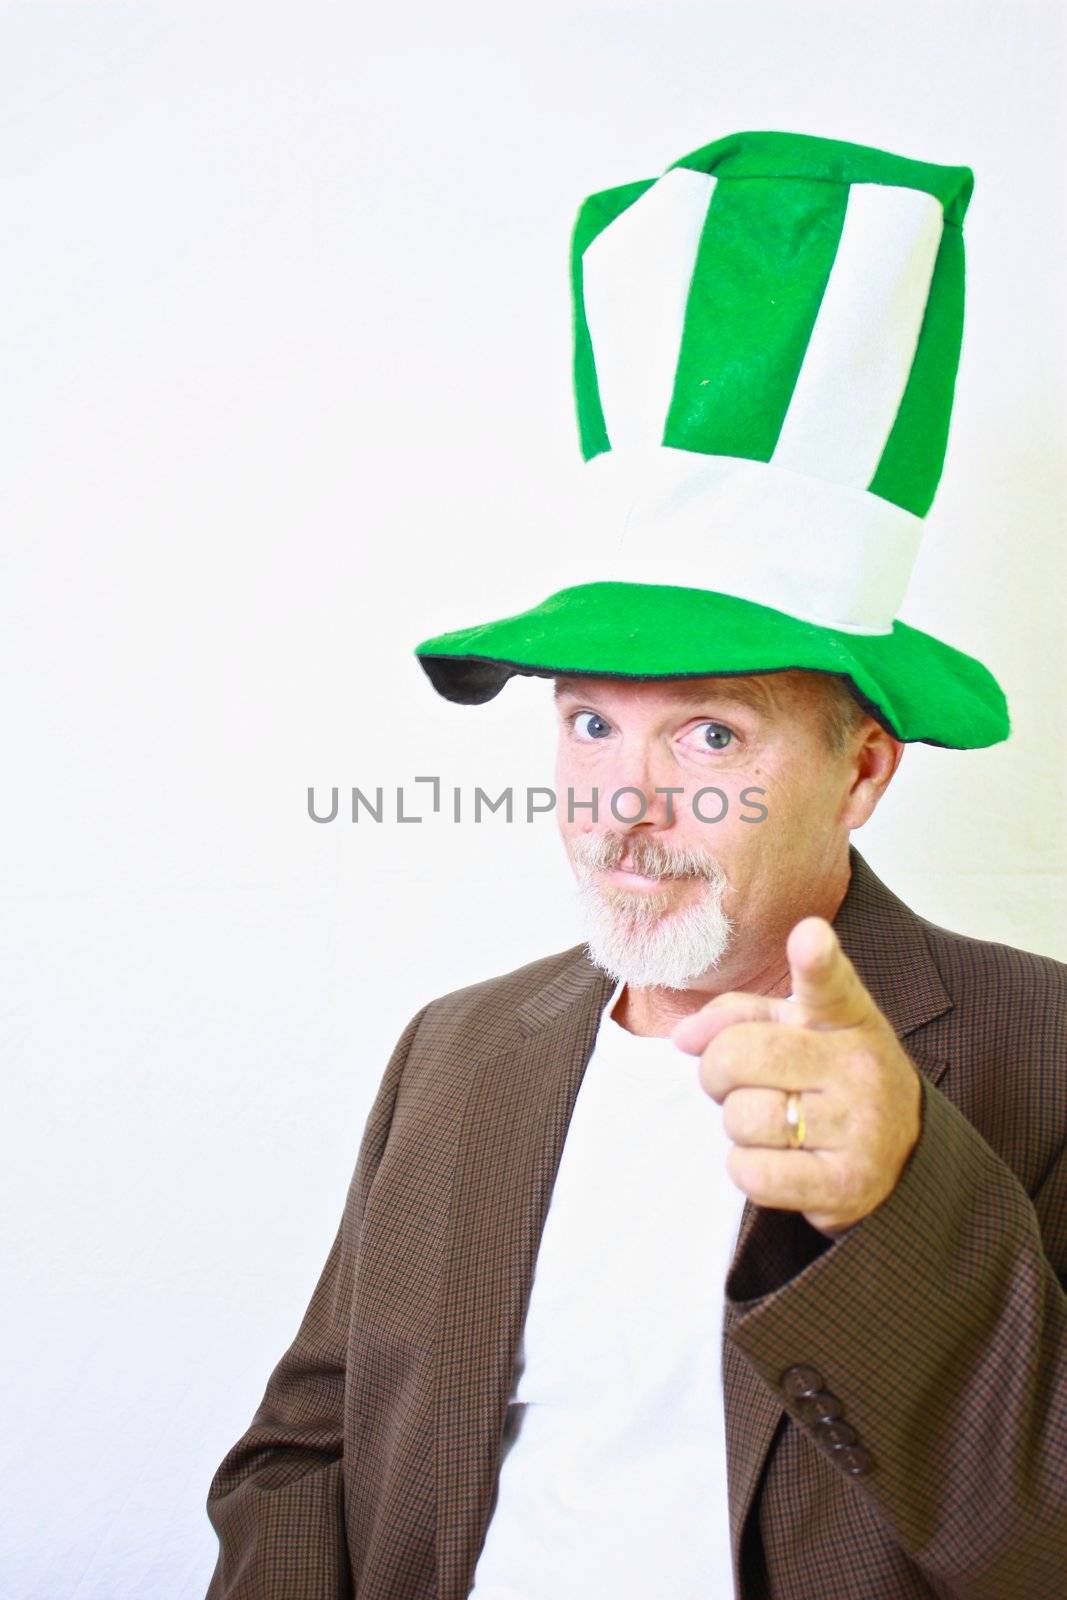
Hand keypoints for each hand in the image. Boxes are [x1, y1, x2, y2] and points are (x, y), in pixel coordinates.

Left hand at [670, 917, 923, 1238]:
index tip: (809, 936)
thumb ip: (737, 1017)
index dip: (816, 959)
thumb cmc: (829, 1080)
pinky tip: (776, 1159)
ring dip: (735, 1124)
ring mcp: (860, 1128)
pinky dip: (746, 1168)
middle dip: (716, 1071)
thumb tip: (684, 1037)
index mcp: (847, 1018)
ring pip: (743, 1118)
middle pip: (743, 1055)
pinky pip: (752, 1173)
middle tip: (733, 1081)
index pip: (829, 984)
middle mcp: (860, 1067)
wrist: (902, 1156)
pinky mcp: (846, 1184)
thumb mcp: (796, 1031)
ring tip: (768, 1122)